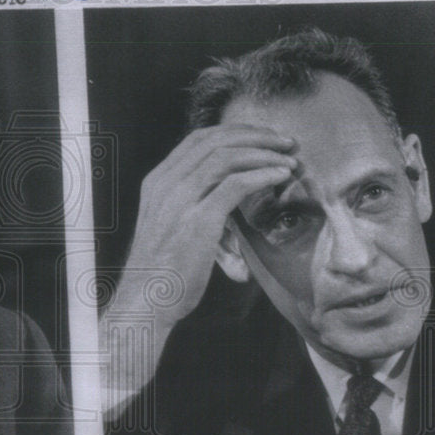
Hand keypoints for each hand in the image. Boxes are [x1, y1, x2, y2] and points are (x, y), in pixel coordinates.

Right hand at [100, 125, 295, 412]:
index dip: (235, 132)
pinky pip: (236, 184)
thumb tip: (221, 198)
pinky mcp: (199, 221)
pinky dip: (263, 174)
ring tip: (290, 159)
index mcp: (157, 182)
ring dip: (265, 153)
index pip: (198, 139)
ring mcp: (181, 201)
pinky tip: (281, 176)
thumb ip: (187, 205)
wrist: (144, 302)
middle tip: (286, 143)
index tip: (263, 138)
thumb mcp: (167, 227)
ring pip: (227, 156)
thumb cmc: (160, 272)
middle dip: (257, 136)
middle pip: (216, 140)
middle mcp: (166, 184)